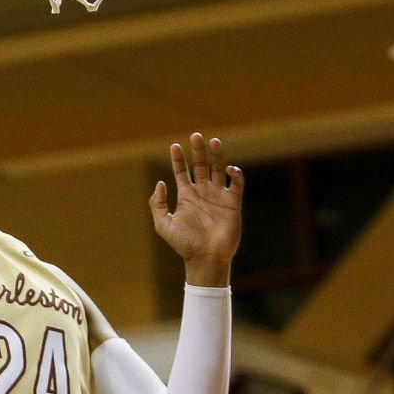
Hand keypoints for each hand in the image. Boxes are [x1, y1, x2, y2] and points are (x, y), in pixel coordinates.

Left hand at [149, 133, 243, 286]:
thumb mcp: (163, 225)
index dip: (178, 158)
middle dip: (198, 151)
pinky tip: (228, 168)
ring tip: (213, 141)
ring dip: (216, 155)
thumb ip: (157, 204)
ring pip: (218, 169)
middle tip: (196, 135)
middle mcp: (202, 193)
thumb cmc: (184, 244)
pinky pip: (236, 183)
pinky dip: (234, 173)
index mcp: (186, 196)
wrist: (205, 258)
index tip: (174, 146)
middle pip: (200, 165)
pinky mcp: (233, 202)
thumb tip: (160, 182)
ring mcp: (218, 196)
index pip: (181, 171)